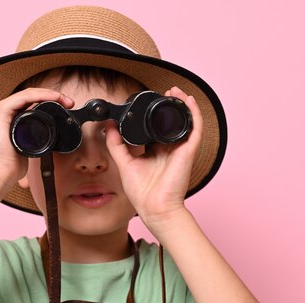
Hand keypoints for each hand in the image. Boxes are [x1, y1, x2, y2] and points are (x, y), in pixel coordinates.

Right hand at [0, 88, 73, 187]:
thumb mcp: (26, 146)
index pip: (29, 102)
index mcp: (6, 118)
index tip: (66, 107)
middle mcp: (1, 111)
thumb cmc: (10, 165)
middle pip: (30, 96)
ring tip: (65, 100)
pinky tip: (53, 97)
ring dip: (49, 94)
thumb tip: (47, 139)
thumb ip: (33, 139)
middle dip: (52, 96)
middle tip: (69, 102)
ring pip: (28, 94)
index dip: (48, 100)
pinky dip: (40, 95)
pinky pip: (23, 97)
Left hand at [106, 86, 202, 228]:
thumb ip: (116, 145)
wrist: (155, 208)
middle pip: (172, 122)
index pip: (157, 128)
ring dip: (182, 105)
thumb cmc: (143, 193)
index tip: (147, 102)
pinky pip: (195, 128)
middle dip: (170, 105)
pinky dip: (194, 113)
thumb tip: (109, 126)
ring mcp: (180, 149)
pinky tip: (189, 101)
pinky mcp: (188, 151)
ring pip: (185, 121)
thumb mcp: (124, 164)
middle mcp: (170, 149)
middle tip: (165, 91)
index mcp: (156, 152)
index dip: (154, 114)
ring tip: (176, 91)